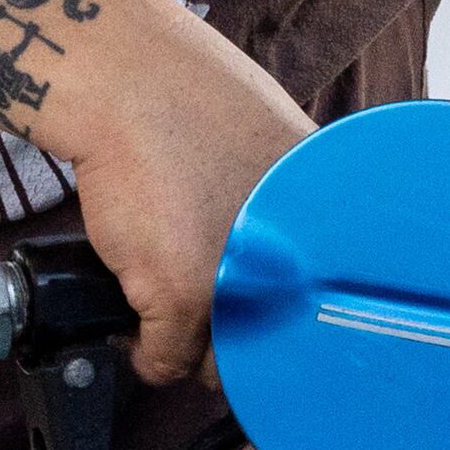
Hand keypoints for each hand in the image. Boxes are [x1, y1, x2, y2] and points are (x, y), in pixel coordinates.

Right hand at [45, 3, 315, 384]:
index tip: (266, 315)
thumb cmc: (188, 99)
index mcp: (322, 227)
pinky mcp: (181, 300)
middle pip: (271, 342)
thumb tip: (279, 254)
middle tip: (213, 319)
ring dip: (196, 352)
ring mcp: (238, 284)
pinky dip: (148, 356)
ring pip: (218, 363)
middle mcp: (292, 261)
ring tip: (177, 325)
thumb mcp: (274, 148)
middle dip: (240, 339)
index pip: (321, 309)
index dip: (289, 316)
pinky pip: (164, 361)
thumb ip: (287, 207)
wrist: (126, 86)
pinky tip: (141, 338)